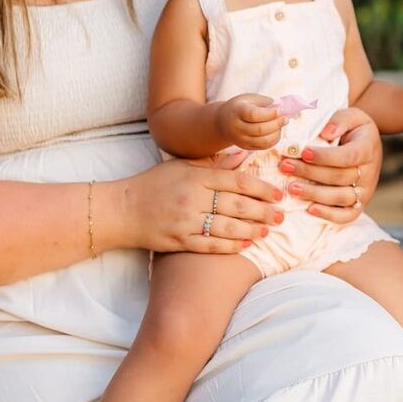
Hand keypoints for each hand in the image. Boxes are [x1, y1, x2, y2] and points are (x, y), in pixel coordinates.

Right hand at [122, 159, 284, 254]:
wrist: (122, 209)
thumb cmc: (154, 184)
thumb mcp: (182, 166)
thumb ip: (213, 163)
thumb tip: (243, 155)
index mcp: (196, 176)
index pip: (237, 181)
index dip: (261, 188)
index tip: (277, 194)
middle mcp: (193, 198)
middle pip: (237, 205)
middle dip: (263, 211)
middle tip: (280, 216)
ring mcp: (186, 221)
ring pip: (227, 227)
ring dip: (251, 230)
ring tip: (267, 231)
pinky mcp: (179, 241)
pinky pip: (210, 245)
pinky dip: (230, 246)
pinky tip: (245, 245)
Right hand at [215, 93, 283, 150]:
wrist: (223, 122)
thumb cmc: (241, 106)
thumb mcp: (250, 99)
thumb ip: (266, 102)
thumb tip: (284, 108)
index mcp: (237, 111)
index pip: (254, 115)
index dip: (269, 113)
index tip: (279, 109)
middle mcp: (237, 127)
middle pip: (260, 129)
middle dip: (277, 124)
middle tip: (285, 118)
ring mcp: (240, 139)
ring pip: (264, 141)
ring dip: (277, 133)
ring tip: (281, 125)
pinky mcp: (246, 147)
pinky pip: (264, 146)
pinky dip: (274, 139)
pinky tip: (277, 131)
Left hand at [281, 109, 381, 222]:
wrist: (367, 143)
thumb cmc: (353, 128)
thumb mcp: (352, 115)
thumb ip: (340, 120)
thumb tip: (326, 133)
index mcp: (368, 149)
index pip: (348, 156)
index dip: (325, 157)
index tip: (304, 152)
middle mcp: (369, 173)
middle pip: (339, 177)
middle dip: (309, 173)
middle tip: (285, 166)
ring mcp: (365, 191)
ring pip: (340, 197)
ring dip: (313, 194)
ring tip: (291, 187)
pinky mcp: (359, 204)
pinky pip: (346, 215)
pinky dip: (328, 215)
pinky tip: (309, 209)